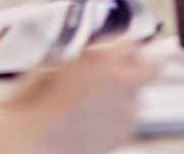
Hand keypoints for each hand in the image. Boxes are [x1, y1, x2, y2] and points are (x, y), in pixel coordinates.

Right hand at [0, 45, 154, 153]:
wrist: (32, 141)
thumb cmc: (34, 104)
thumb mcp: (54, 61)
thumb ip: (86, 53)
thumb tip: (96, 51)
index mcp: (102, 57)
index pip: (130, 42)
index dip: (121, 48)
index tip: (116, 52)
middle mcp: (120, 81)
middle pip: (151, 65)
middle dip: (140, 66)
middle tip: (124, 70)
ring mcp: (126, 108)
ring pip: (139, 94)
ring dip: (125, 94)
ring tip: (96, 102)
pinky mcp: (124, 132)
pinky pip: (129, 117)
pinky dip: (117, 116)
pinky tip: (94, 119)